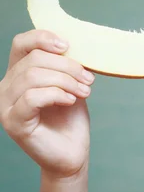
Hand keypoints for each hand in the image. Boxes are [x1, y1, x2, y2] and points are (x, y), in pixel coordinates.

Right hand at [0, 30, 94, 178]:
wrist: (72, 153)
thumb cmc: (70, 119)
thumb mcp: (71, 85)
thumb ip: (66, 66)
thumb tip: (75, 45)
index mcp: (19, 74)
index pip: (21, 44)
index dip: (43, 38)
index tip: (68, 45)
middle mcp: (7, 87)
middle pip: (33, 59)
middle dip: (67, 66)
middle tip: (88, 79)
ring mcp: (6, 105)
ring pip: (33, 76)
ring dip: (65, 81)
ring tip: (84, 91)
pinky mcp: (13, 122)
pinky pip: (31, 98)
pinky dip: (56, 95)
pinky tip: (71, 100)